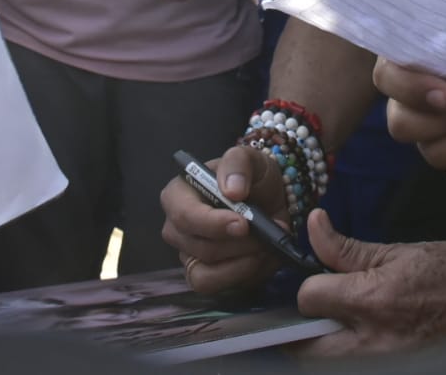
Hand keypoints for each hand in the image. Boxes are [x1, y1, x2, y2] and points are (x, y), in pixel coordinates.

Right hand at [160, 145, 288, 292]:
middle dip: (239, 245)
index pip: (185, 215)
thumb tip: (232, 191)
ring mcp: (187, 254)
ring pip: (207, 273)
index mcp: (177, 195)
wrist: (268, 200)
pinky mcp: (203, 276)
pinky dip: (242, 276)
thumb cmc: (250, 177)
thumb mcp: (249, 158)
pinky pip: (215, 287)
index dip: (213, 223)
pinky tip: (261, 260)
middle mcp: (176, 228)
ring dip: (244, 262)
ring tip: (268, 246)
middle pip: (200, 248)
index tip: (244, 224)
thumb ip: (238, 163)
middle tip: (269, 234)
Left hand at [295, 210, 445, 356]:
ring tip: (330, 325)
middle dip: (302, 329)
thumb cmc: (441, 268)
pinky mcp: (395, 367)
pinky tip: (351, 336)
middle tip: (312, 313)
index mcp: (371, 298)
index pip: (309, 299)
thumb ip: (343, 247)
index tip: (319, 280)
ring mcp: (385, 359)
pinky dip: (343, 353)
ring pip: (327, 363)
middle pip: (306, 348)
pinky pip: (352, 366)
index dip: (307, 287)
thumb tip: (313, 223)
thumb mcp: (392, 250)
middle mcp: (373, 337)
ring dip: (320, 346)